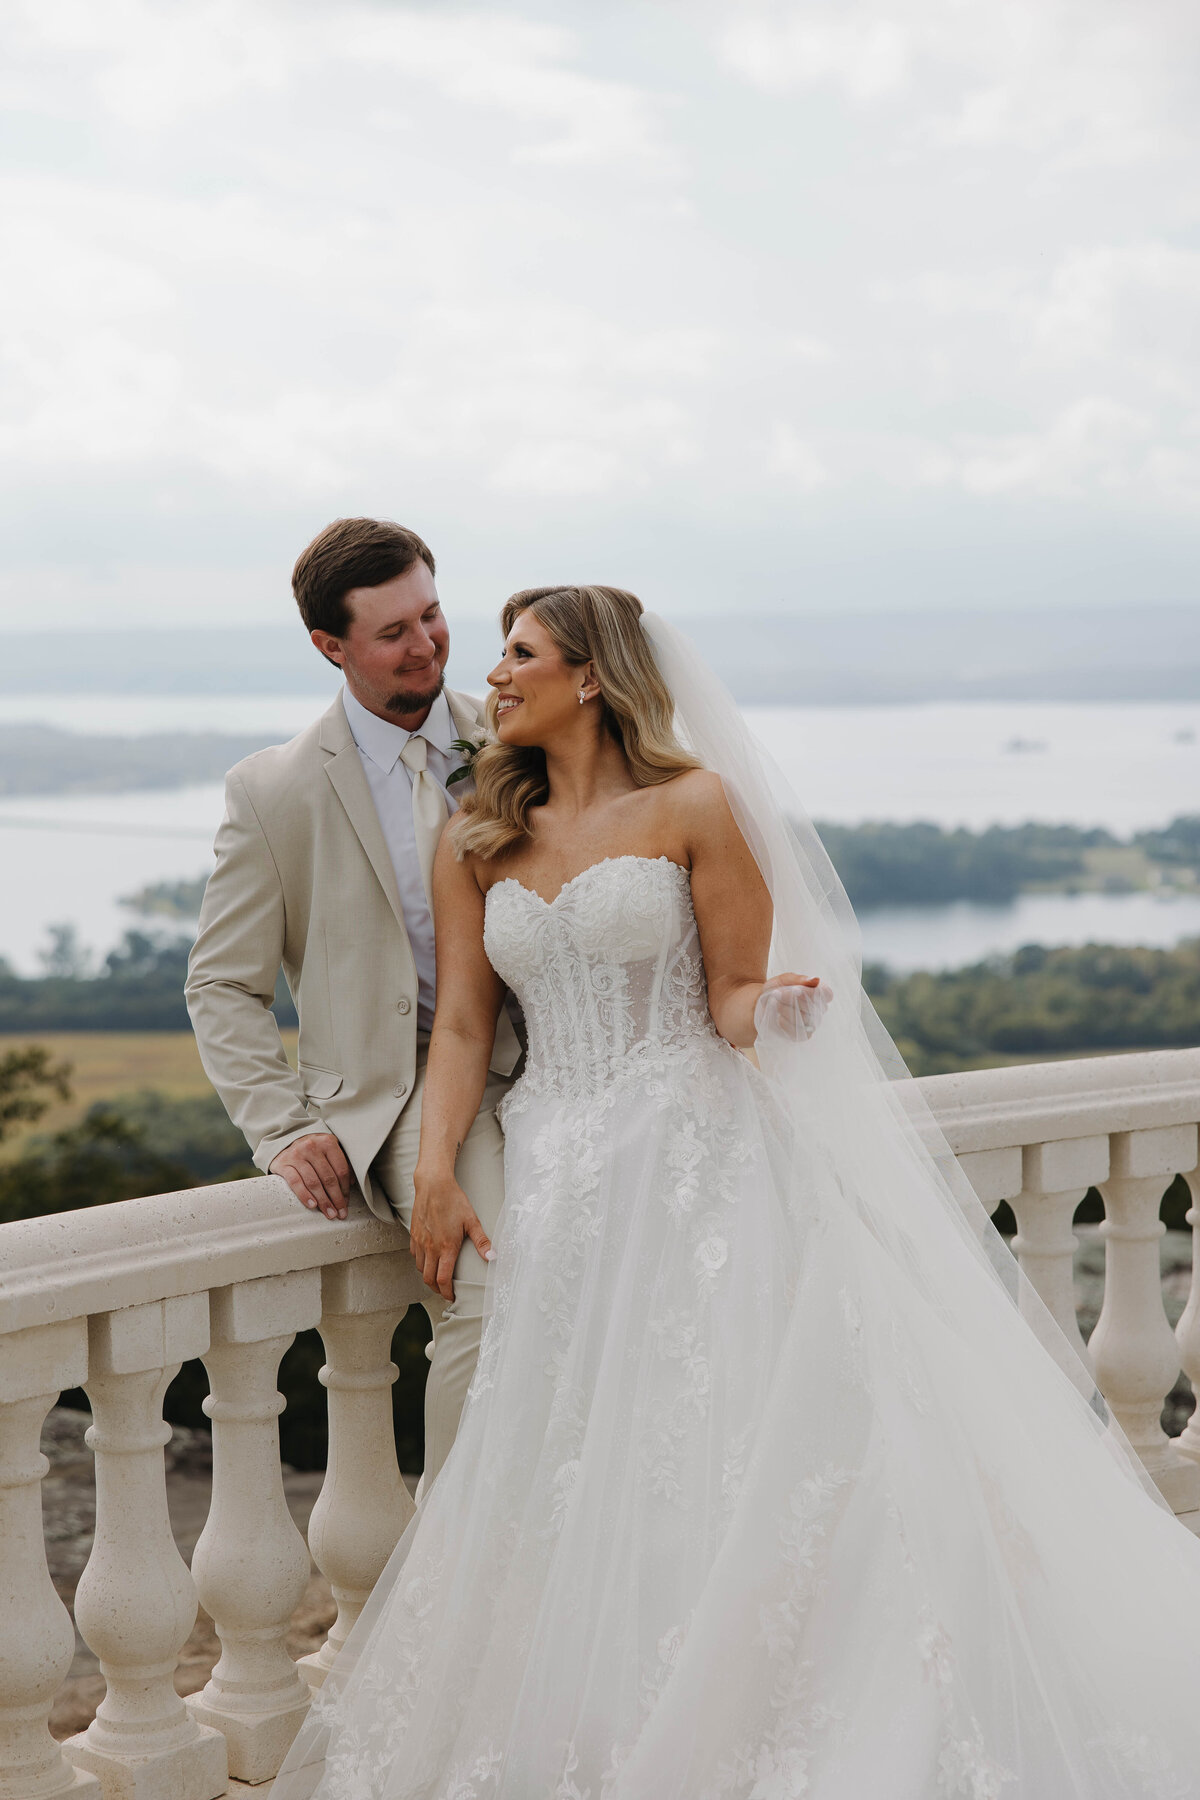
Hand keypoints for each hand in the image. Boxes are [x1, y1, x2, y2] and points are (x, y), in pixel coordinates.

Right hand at [271, 1133, 352, 1220]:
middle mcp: (312, 1146)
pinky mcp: (283, 1164)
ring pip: (313, 1182)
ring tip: (329, 1213)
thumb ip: (339, 1164)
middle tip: (340, 1213)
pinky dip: (304, 1195)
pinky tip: (312, 1205)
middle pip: (328, 1178)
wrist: (284, 1143)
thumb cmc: (311, 1151)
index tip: (346, 1203)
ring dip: (323, 1201)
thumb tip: (351, 1183)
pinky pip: (295, 1182)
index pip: (341, 1170)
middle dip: (336, 1198)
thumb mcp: (328, 1151)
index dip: (345, 1189)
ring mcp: (297, 1155)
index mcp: (328, 1142)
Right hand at [410, 1167, 493, 1301]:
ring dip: (428, 1277)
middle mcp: (430, 1248)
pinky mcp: (414, 1235)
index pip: (443, 1279)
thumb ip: (482, 1241)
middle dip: (437, 1289)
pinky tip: (428, 1260)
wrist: (433, 1185)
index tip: (451, 1296)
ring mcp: (420, 1242)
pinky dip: (421, 1263)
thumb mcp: (472, 1221)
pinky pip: (414, 1256)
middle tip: (444, 1291)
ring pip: (420, 1268)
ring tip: (437, 1277)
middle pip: (429, 1279)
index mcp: (446, 1247)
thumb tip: (493, 1256)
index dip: (447, 1292)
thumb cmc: (454, 1201)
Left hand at [754, 973, 833, 1044]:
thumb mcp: (784, 980)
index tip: (797, 990)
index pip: (826, 994)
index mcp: (819, 993)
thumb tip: (816, 979)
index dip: (812, 993)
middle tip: (778, 994)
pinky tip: (779, 1017)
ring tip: (776, 1005)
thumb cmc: (776, 990)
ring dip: (787, 1010)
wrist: (760, 1005)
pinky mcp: (802, 1035)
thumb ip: (799, 979)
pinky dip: (785, 1023)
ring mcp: (812, 1024)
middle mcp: (819, 1009)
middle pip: (814, 1006)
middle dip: (793, 999)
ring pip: (805, 1019)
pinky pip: (798, 1031)